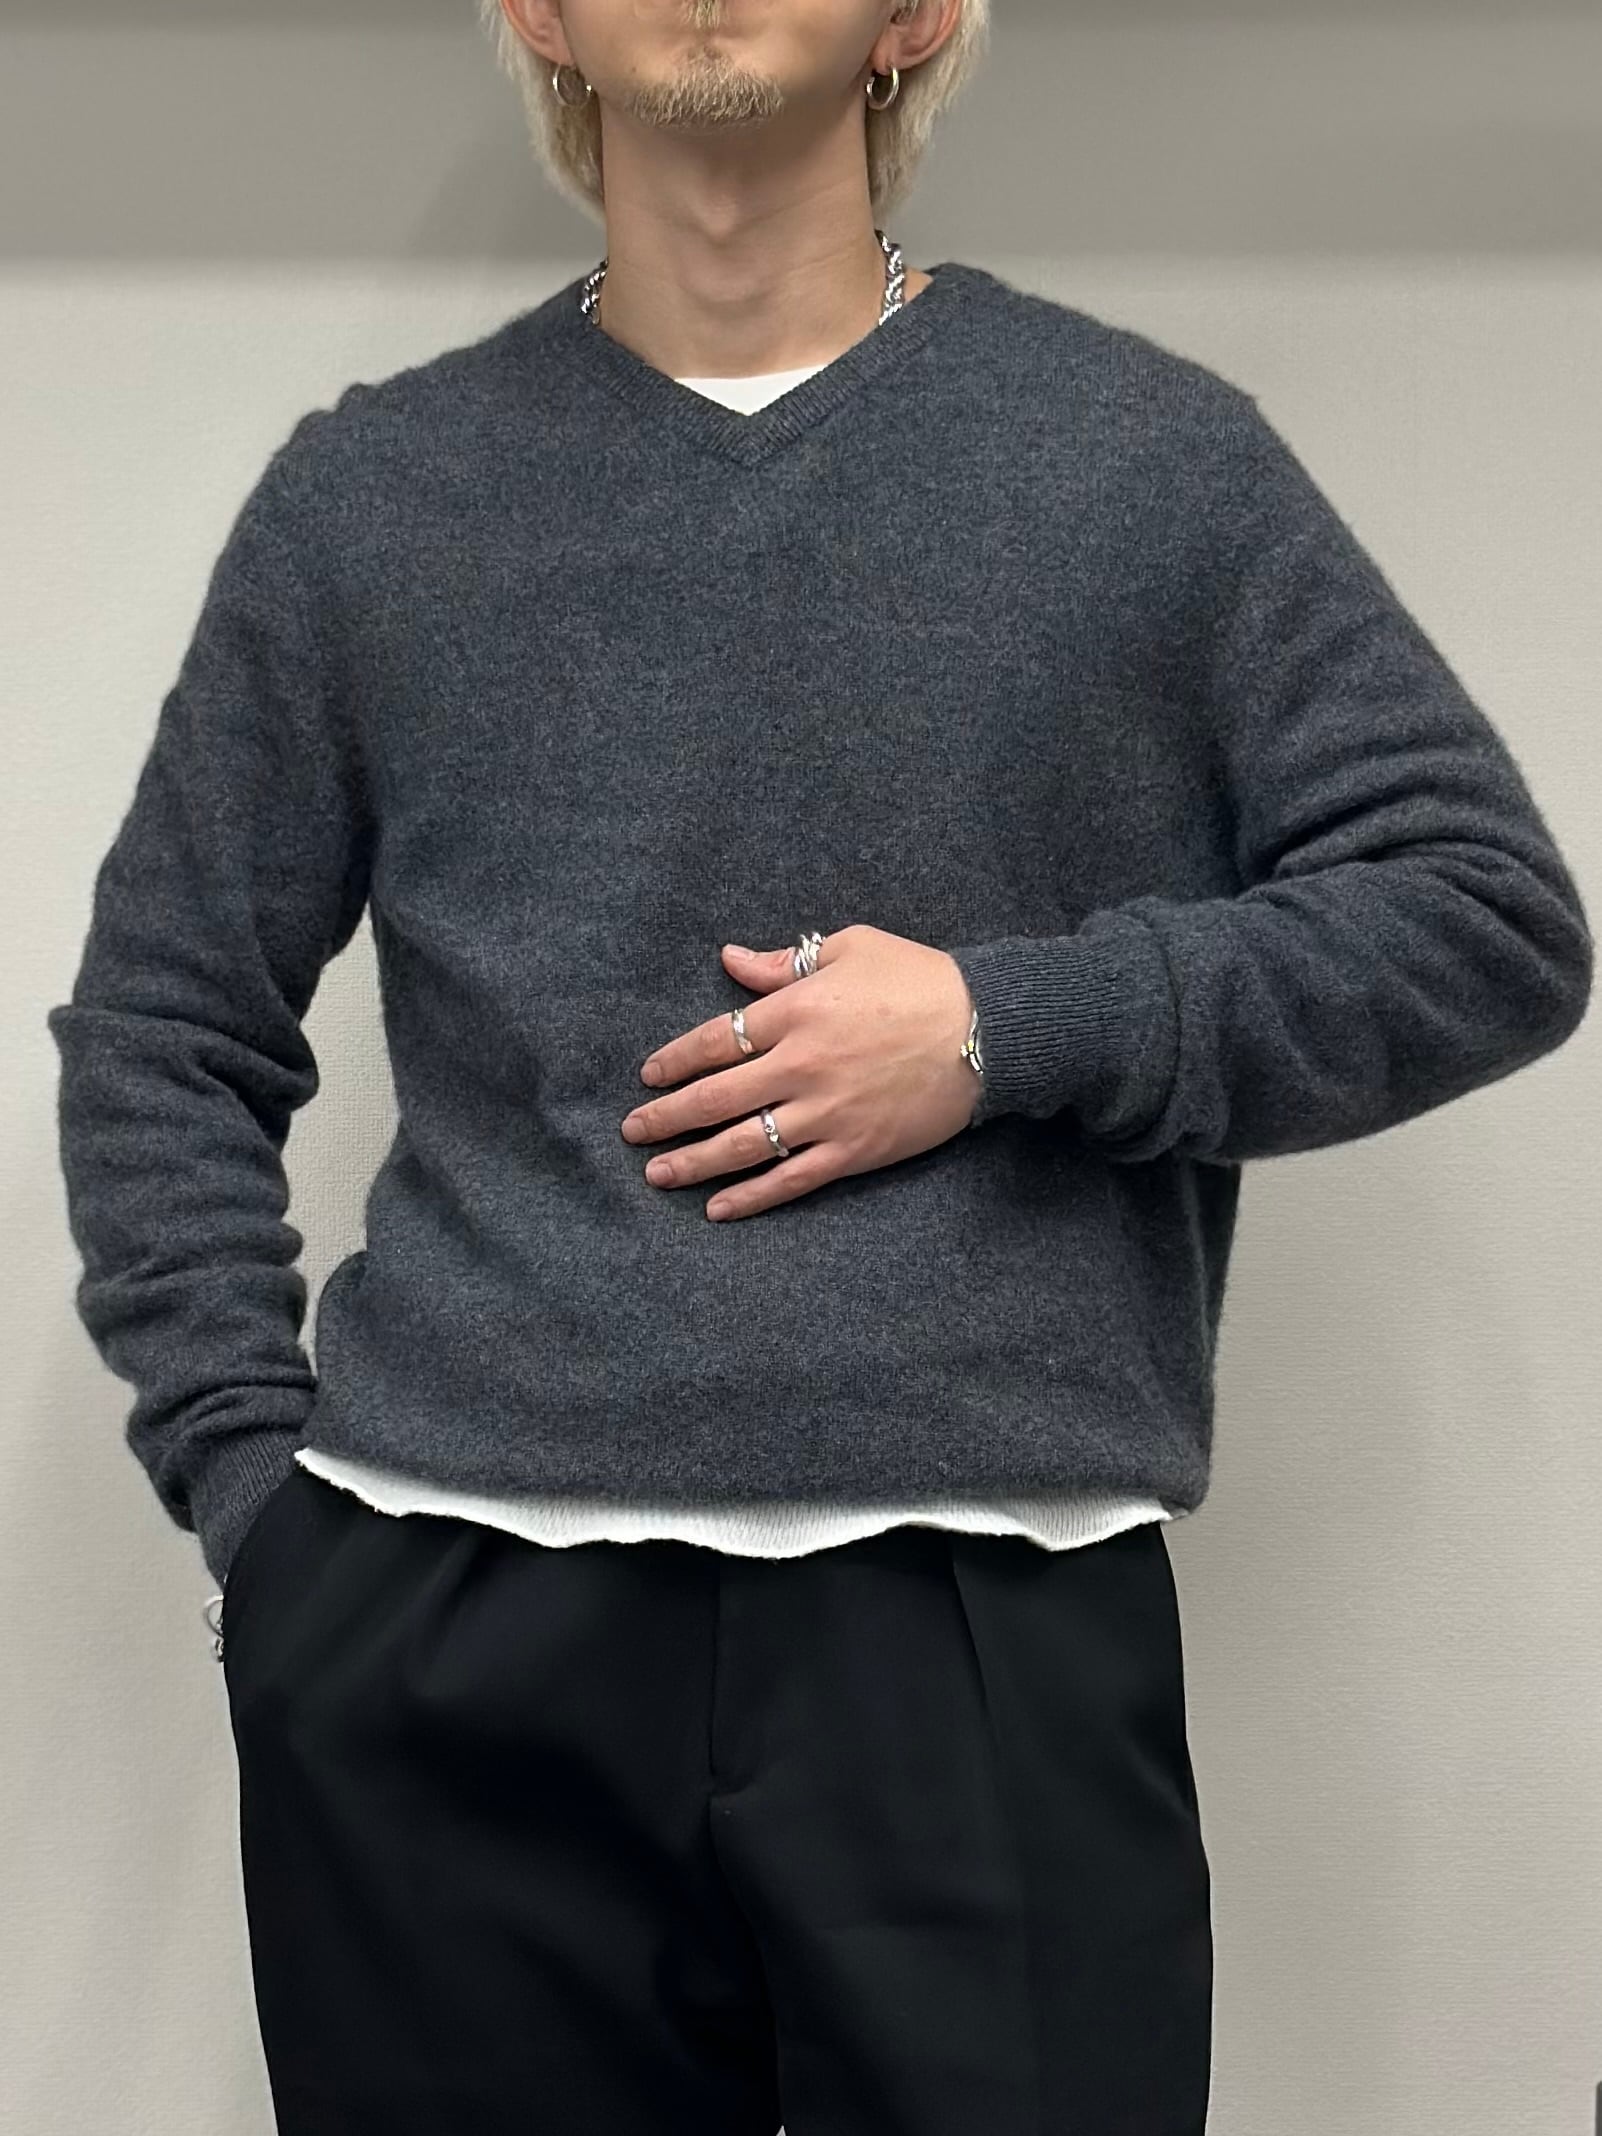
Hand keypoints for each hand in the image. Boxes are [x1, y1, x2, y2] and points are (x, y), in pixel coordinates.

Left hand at [620, 923, 980, 1221]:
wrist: (991, 1030)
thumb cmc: (921, 979)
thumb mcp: (851, 948)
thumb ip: (783, 961)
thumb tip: (729, 959)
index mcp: (796, 1011)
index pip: (716, 1040)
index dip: (675, 1060)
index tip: (649, 1075)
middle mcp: (801, 1066)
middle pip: (715, 1099)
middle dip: (666, 1117)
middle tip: (633, 1131)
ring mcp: (826, 1114)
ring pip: (742, 1146)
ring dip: (693, 1163)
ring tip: (658, 1174)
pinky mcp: (854, 1150)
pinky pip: (791, 1180)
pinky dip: (751, 1197)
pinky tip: (717, 1209)